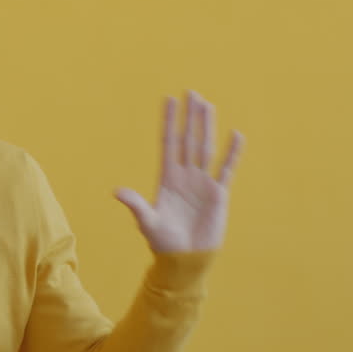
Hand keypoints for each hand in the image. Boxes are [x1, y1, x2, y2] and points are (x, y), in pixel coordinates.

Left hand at [115, 92, 244, 253]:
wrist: (185, 258)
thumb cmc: (163, 242)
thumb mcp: (147, 221)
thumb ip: (136, 204)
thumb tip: (116, 191)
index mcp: (166, 178)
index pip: (168, 143)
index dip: (169, 122)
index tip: (170, 100)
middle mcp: (185, 176)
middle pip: (188, 139)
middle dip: (189, 117)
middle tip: (192, 92)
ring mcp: (202, 183)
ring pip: (206, 148)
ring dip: (207, 126)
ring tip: (208, 105)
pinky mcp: (218, 194)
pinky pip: (226, 168)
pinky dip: (232, 152)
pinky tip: (235, 134)